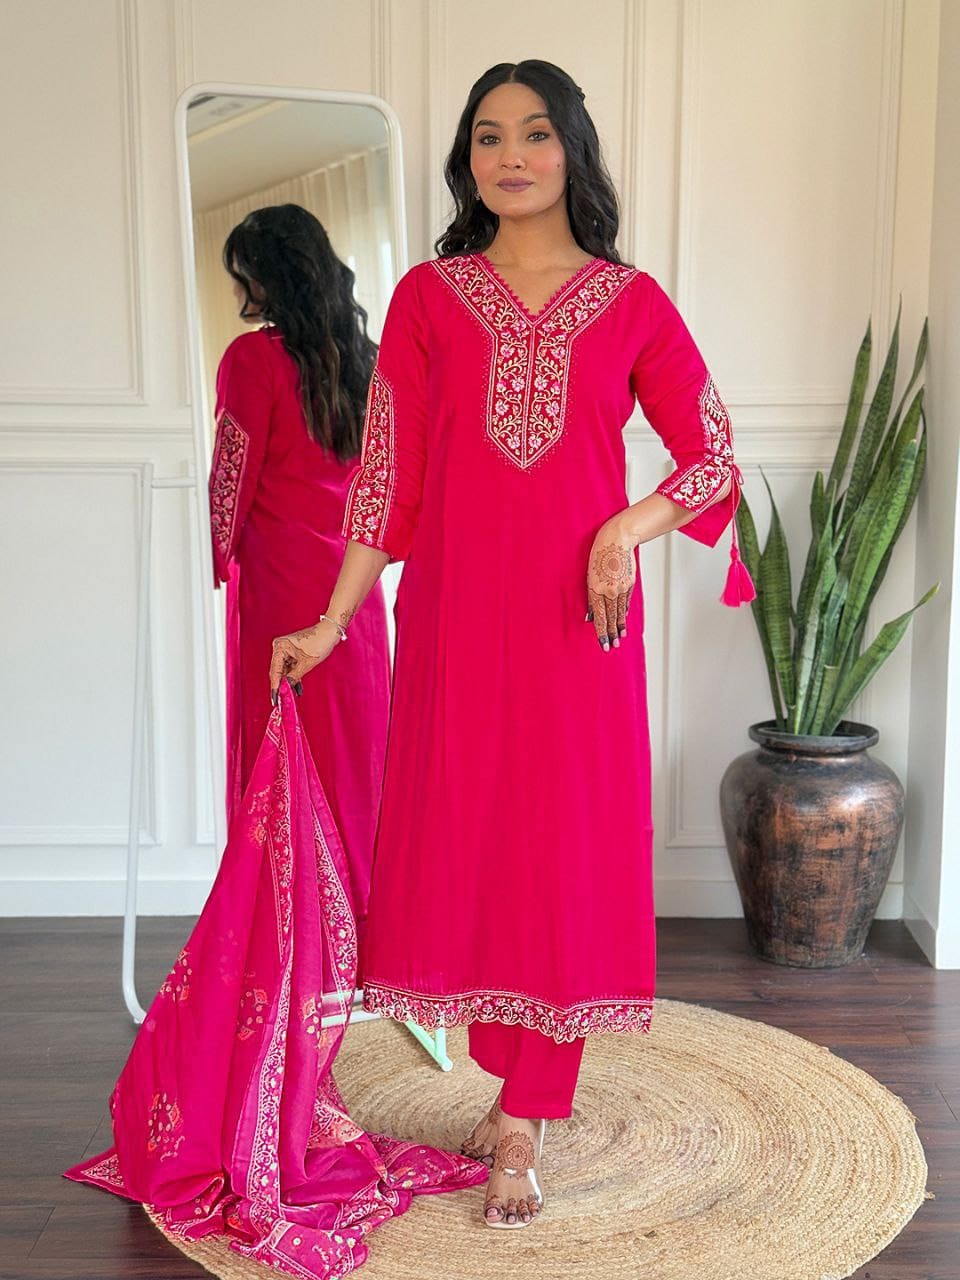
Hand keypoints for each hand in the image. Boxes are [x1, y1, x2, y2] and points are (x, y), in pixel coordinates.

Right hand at [269, 620, 340, 701]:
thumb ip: (294, 677)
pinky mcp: (292, 653)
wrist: (330, 632)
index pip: (275, 671)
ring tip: (291, 696)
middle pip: (278, 671)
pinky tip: (297, 688)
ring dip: (289, 683)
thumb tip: (285, 689)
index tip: (275, 699)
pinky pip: (290, 668)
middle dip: (282, 686)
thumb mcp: (306, 663)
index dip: (275, 686)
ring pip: (285, 671)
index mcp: (280, 647)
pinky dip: (294, 677)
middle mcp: (280, 647)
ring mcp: (286, 650)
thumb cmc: (320, 642)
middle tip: (282, 700)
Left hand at [586, 519, 637, 651]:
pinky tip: (623, 621)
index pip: (600, 617)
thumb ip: (592, 597)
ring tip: (619, 638)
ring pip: (619, 612)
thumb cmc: (599, 556)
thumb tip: (591, 616)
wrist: (616, 541)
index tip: (603, 644)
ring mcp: (621, 588)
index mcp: (596, 589)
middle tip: (611, 647)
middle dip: (611, 634)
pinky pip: (625, 602)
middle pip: (611, 618)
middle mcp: (609, 591)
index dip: (601, 632)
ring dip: (619, 627)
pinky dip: (623, 613)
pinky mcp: (630, 584)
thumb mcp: (590, 576)